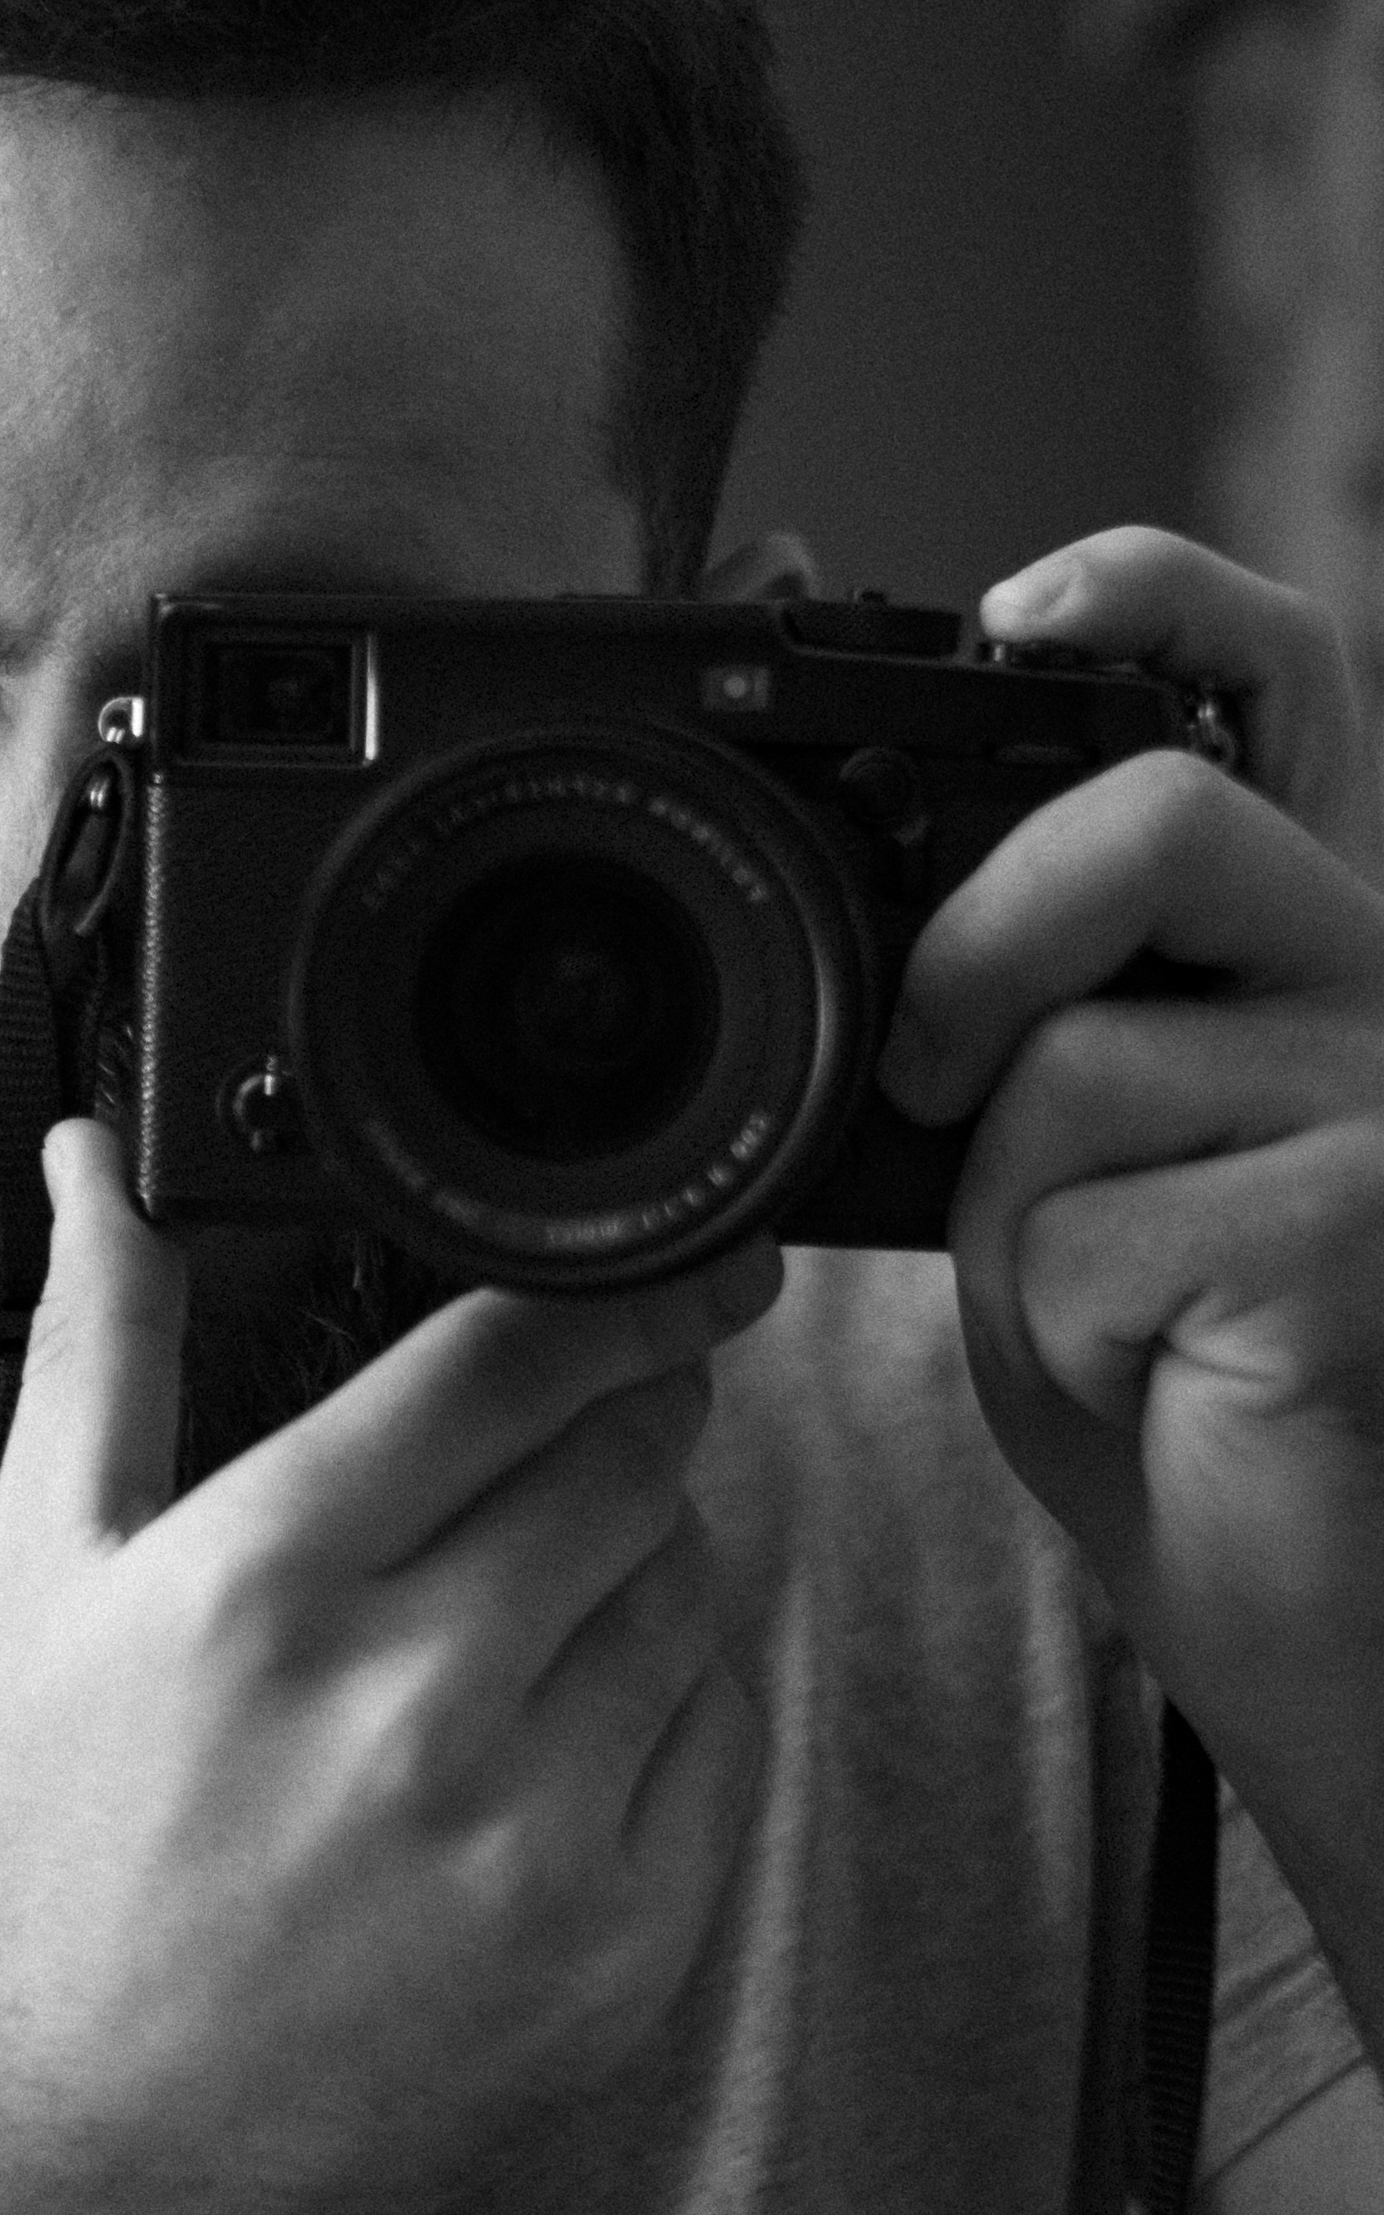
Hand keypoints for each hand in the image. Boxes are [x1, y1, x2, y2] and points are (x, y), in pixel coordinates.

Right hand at [0, 1121, 779, 2214]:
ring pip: (695, 1589)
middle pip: (636, 1461)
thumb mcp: (47, 1574)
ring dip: (649, 1559)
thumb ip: (102, 1345)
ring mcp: (536, 1834)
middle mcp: (416, 1699)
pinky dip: (675, 1701)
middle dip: (637, 1418)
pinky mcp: (625, 1948)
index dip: (629, 1294)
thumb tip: (105, 1162)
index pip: (517, 1363)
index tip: (696, 1267)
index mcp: (271, 1579)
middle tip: (595, 1433)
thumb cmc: (79, 1834)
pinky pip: (725, 1736)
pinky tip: (568, 1727)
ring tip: (543, 1602)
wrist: (125, 2133)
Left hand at [880, 527, 1383, 1910]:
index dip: (1159, 598)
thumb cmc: (1172, 1386)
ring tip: (1091, 1303)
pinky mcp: (1365, 1230)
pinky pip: (1098, 1222)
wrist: (1295, 1615)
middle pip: (1159, 820)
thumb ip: (1016, 1030)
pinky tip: (1150, 1376)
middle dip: (979, 942)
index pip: (1274, 690)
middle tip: (928, 1077)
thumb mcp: (1057, 1172)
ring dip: (1011, 1206)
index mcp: (1286, 954)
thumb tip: (880, 937)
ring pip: (1084, 1054)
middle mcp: (1371, 987)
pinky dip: (1057, 1321)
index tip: (1022, 603)